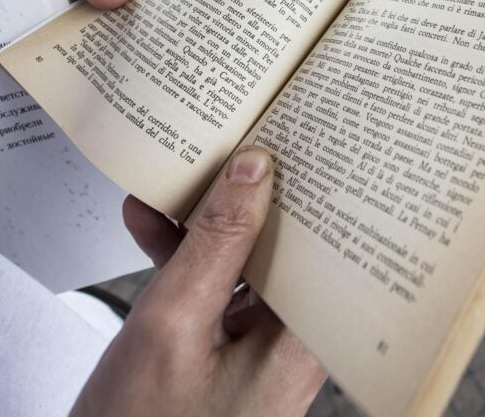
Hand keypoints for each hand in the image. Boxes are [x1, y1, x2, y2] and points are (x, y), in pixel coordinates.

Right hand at [72, 147, 325, 416]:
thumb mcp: (170, 323)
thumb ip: (214, 244)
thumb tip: (255, 170)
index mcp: (303, 342)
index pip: (332, 242)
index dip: (321, 185)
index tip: (306, 129)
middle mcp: (295, 345)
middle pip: (292, 246)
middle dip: (257, 192)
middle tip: (238, 136)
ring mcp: (263, 351)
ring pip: (252, 263)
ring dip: (212, 222)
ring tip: (179, 172)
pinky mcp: (231, 355)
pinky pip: (223, 290)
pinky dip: (189, 258)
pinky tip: (152, 223)